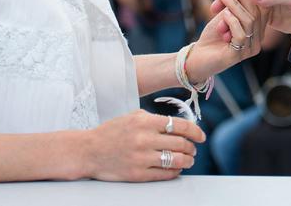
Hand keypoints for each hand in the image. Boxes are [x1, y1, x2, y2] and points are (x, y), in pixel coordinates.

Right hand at [81, 109, 203, 181]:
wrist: (88, 150)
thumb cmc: (112, 132)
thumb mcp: (132, 116)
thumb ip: (155, 119)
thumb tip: (179, 126)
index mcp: (144, 121)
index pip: (180, 126)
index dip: (195, 131)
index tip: (201, 136)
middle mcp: (144, 139)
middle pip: (181, 144)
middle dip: (192, 147)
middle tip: (193, 149)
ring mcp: (141, 158)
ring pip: (176, 160)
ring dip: (187, 160)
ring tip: (188, 159)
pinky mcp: (137, 174)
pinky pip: (165, 174)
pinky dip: (175, 171)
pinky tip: (177, 168)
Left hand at [188, 0, 269, 80]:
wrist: (198, 57)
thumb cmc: (213, 36)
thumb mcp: (227, 16)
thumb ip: (237, 5)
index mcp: (258, 32)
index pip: (264, 10)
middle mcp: (257, 42)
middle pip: (258, 14)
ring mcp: (248, 49)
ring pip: (249, 22)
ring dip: (235, 5)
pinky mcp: (237, 56)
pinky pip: (240, 34)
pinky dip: (232, 21)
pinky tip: (224, 14)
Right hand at [211, 0, 290, 36]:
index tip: (217, 4)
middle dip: (226, 6)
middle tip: (214, 18)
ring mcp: (266, 1)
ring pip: (243, 8)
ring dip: (232, 18)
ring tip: (221, 30)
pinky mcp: (268, 15)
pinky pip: (250, 18)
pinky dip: (241, 25)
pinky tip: (233, 34)